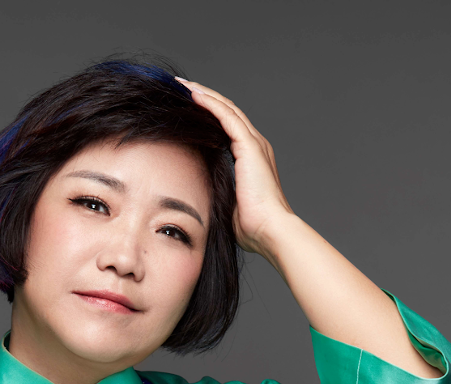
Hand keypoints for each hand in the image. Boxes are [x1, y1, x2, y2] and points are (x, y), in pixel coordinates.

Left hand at [177, 77, 291, 255]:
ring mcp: (255, 144)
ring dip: (204, 95)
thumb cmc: (252, 227)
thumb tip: (201, 194)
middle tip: (182, 89)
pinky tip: (194, 95)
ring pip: (227, 109)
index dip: (209, 115)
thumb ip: (219, 192)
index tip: (188, 109)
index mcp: (251, 159)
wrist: (269, 230)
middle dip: (205, 98)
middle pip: (227, 112)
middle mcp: (255, 146)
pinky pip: (227, 116)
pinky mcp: (250, 146)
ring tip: (184, 87)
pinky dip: (210, 103)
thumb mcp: (229, 204)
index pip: (228, 127)